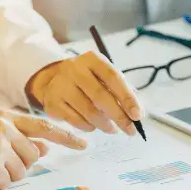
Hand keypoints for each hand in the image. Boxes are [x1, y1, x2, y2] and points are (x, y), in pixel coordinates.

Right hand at [0, 109, 85, 189]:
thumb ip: (18, 138)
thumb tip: (45, 145)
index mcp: (4, 117)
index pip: (44, 126)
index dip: (67, 137)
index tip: (84, 144)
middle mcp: (4, 127)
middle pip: (34, 155)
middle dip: (18, 164)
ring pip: (23, 171)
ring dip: (6, 175)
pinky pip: (7, 182)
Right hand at [28, 51, 142, 135]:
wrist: (53, 80)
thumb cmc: (88, 81)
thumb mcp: (104, 78)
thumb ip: (123, 92)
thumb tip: (139, 113)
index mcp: (92, 59)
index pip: (113, 77)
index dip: (127, 98)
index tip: (138, 115)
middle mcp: (74, 68)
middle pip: (100, 96)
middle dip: (118, 116)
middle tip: (130, 130)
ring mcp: (60, 85)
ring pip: (88, 111)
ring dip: (104, 124)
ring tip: (112, 129)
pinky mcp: (52, 102)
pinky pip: (75, 121)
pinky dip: (88, 127)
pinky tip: (93, 126)